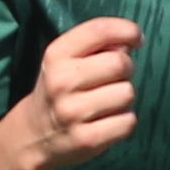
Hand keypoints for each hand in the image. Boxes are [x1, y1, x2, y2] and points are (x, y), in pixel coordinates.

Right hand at [14, 17, 139, 169]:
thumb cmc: (59, 90)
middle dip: (126, 69)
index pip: (100, 30)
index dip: (128, 30)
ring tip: (106, 102)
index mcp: (56, 55)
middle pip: (120, 63)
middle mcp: (61, 82)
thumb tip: (128, 43)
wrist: (33, 135)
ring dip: (123, 97)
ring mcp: (72, 112)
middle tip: (113, 78)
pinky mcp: (86, 139)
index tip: (136, 40)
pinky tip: (107, 121)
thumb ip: (96, 45)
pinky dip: (124, 121)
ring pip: (127, 93)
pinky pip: (128, 121)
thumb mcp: (65, 60)